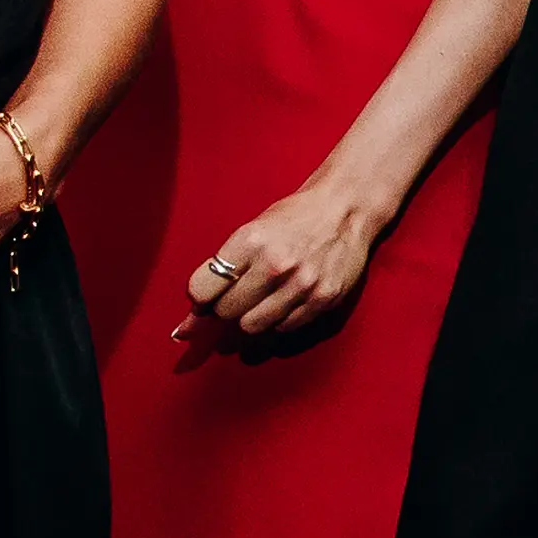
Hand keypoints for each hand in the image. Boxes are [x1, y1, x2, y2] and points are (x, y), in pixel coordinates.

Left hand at [179, 170, 391, 350]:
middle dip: (225, 309)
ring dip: (251, 319)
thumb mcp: (253, 230)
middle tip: (236, 298)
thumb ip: (223, 268)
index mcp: (251, 240)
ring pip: (252, 326)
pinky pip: (284, 329)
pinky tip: (284, 303)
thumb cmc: (294, 218)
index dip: (200, 299)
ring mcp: (301, 284)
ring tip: (260, 302)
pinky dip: (278, 322)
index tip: (206, 298)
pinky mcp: (323, 299)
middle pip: (226, 312)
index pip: (201, 290)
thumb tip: (191, 318)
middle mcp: (275, 264)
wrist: (346, 209)